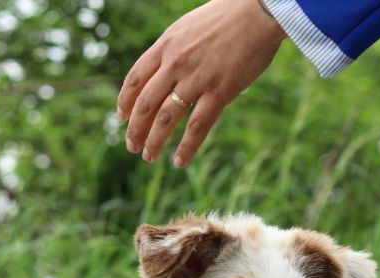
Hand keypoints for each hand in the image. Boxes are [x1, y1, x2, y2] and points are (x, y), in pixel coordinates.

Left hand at [117, 0, 285, 167]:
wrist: (258, 10)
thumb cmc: (228, 16)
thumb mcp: (189, 28)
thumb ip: (175, 51)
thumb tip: (167, 73)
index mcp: (166, 45)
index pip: (135, 78)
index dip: (125, 102)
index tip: (121, 118)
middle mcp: (176, 62)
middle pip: (146, 103)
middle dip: (135, 129)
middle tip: (131, 146)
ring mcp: (196, 78)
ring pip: (166, 118)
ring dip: (154, 141)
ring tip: (148, 157)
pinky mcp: (219, 92)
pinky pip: (197, 126)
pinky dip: (186, 147)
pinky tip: (179, 161)